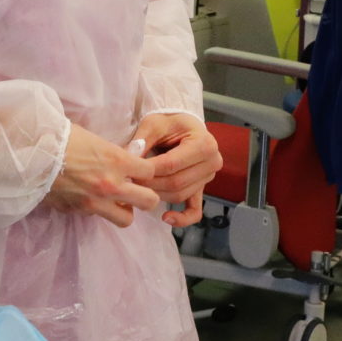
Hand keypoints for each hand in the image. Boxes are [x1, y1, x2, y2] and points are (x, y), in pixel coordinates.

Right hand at [47, 123, 162, 226]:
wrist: (31, 153)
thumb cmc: (60, 137)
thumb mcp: (94, 139)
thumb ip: (113, 154)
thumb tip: (124, 161)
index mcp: (117, 160)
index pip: (150, 172)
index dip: (146, 171)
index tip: (139, 170)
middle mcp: (111, 185)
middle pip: (149, 201)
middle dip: (145, 196)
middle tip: (136, 191)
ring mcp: (95, 202)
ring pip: (126, 219)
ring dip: (124, 210)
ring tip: (114, 200)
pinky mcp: (78, 211)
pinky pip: (97, 216)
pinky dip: (97, 210)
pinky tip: (87, 197)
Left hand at [131, 112, 220, 226]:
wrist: (183, 126)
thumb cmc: (170, 122)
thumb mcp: (155, 123)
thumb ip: (143, 139)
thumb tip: (130, 156)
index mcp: (204, 143)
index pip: (172, 164)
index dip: (149, 171)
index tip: (130, 172)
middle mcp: (212, 162)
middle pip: (176, 182)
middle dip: (151, 185)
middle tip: (130, 183)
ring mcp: (208, 177)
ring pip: (180, 195)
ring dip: (157, 195)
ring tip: (138, 190)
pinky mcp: (202, 188)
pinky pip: (195, 210)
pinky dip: (182, 218)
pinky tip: (166, 218)